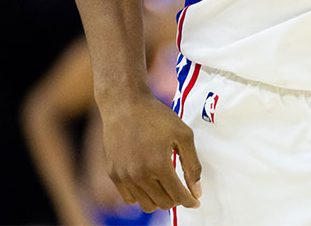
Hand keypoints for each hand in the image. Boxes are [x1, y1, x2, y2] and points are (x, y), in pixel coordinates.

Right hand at [100, 93, 201, 212]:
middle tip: (181, 190)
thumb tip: (197, 191)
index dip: (190, 201)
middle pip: (163, 203)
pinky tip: (149, 183)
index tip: (195, 201)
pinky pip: (130, 198)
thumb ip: (192, 165)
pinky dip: (142, 196)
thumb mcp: (183, 135)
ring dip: (160, 200)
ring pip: (146, 205)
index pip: (178, 195)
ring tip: (166, 187)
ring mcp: (124, 176)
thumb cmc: (156, 116)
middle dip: (176, 199)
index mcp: (158, 165)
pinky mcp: (113, 173)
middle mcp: (139, 174)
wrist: (124, 104)